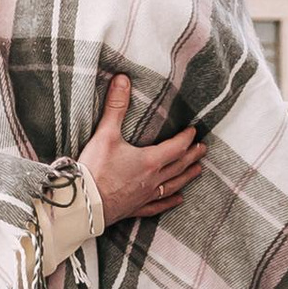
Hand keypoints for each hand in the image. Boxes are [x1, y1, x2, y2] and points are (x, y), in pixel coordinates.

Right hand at [81, 72, 205, 226]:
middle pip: (179, 166)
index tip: (194, 131)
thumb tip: (122, 79)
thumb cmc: (95, 170)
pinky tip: (178, 199)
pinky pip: (158, 205)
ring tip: (198, 170)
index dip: (186, 138)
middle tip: (203, 149)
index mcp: (149, 161)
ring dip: (187, 176)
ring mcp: (145, 196)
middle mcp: (152, 179)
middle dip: (192, 156)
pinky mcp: (135, 208)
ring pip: (173, 185)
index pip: (176, 147)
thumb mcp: (105, 134)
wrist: (84, 204)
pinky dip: (169, 202)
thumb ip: (116, 106)